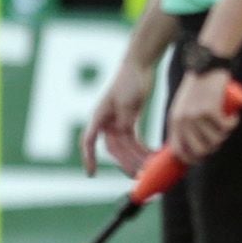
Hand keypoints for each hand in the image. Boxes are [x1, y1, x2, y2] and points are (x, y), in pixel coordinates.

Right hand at [81, 60, 155, 176]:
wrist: (140, 66)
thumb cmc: (130, 80)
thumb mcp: (127, 101)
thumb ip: (125, 119)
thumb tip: (125, 136)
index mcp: (99, 117)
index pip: (89, 141)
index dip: (89, 158)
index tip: (91, 174)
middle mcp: (106, 122)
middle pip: (114, 149)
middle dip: (126, 163)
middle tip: (139, 175)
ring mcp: (117, 123)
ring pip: (126, 148)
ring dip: (137, 158)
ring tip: (150, 169)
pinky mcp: (129, 122)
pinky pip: (134, 141)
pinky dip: (142, 149)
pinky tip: (152, 156)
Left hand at [166, 67, 241, 164]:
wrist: (206, 66)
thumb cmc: (197, 86)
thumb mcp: (183, 105)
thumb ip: (183, 122)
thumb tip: (190, 144)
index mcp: (174, 121)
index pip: (179, 150)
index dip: (191, 159)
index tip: (202, 157)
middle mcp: (183, 120)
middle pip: (200, 150)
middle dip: (212, 149)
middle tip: (219, 139)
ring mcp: (197, 116)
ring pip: (215, 139)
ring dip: (224, 135)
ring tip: (227, 124)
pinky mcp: (211, 109)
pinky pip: (225, 127)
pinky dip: (232, 124)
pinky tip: (234, 118)